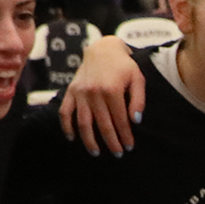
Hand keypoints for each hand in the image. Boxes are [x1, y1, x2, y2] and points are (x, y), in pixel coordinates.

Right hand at [61, 38, 147, 152]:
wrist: (102, 49)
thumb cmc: (123, 66)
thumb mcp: (137, 78)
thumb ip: (138, 100)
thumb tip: (135, 121)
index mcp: (112, 89)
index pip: (120, 120)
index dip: (125, 135)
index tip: (129, 147)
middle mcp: (94, 92)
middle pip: (103, 124)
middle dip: (111, 142)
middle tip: (117, 154)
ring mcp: (80, 93)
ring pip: (83, 123)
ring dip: (89, 140)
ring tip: (96, 153)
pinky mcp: (71, 91)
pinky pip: (65, 112)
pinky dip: (66, 126)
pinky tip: (72, 138)